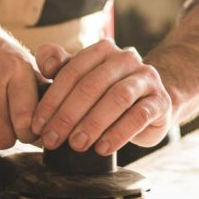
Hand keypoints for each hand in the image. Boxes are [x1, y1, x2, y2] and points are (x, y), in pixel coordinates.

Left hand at [30, 38, 173, 155]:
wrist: (151, 104)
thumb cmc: (108, 93)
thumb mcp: (82, 78)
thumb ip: (60, 66)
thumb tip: (44, 63)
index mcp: (103, 50)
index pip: (73, 71)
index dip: (52, 99)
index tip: (37, 125)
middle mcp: (127, 58)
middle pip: (93, 84)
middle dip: (68, 115)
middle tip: (52, 139)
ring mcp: (146, 78)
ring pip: (118, 98)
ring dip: (93, 123)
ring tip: (77, 145)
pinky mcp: (160, 101)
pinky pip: (140, 116)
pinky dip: (119, 133)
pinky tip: (103, 148)